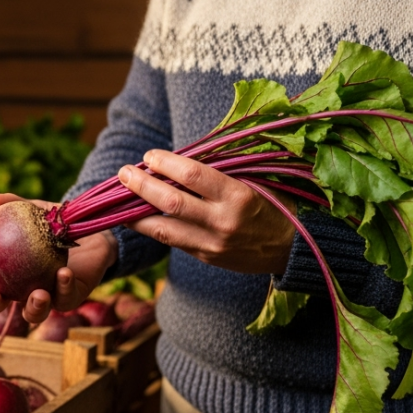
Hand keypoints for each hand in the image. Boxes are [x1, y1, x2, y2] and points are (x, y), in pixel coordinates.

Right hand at [0, 193, 118, 323]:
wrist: (87, 227)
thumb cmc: (53, 221)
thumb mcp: (32, 210)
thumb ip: (11, 204)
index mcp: (8, 275)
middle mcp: (24, 290)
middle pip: (5, 307)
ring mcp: (47, 297)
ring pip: (36, 313)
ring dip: (35, 308)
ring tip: (38, 295)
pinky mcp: (71, 297)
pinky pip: (66, 298)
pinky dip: (63, 287)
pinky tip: (63, 273)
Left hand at [118, 149, 294, 274]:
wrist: (292, 248)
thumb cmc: (274, 205)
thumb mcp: (255, 181)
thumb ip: (220, 173)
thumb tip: (178, 160)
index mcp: (239, 196)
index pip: (193, 176)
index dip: (166, 164)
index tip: (148, 156)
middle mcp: (223, 222)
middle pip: (171, 202)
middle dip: (142, 186)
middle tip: (123, 173)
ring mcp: (213, 244)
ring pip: (164, 229)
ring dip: (137, 213)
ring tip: (120, 199)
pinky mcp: (207, 257)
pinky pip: (174, 241)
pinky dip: (154, 227)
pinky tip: (140, 217)